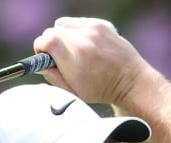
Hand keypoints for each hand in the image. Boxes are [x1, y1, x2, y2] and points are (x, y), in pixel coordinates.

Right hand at [33, 17, 149, 105]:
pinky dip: (75, 31)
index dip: (40, 48)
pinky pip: (76, 21)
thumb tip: (41, 64)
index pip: (45, 40)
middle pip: (52, 31)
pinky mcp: (100, 24)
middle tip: (61, 57)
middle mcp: (83, 42)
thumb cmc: (101, 90)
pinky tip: (84, 44)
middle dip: (51, 44)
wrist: (131, 81)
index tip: (44, 56)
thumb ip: (54, 77)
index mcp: (75, 62)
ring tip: (73, 50)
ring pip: (62, 24)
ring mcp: (93, 31)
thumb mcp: (74, 92)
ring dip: (62, 35)